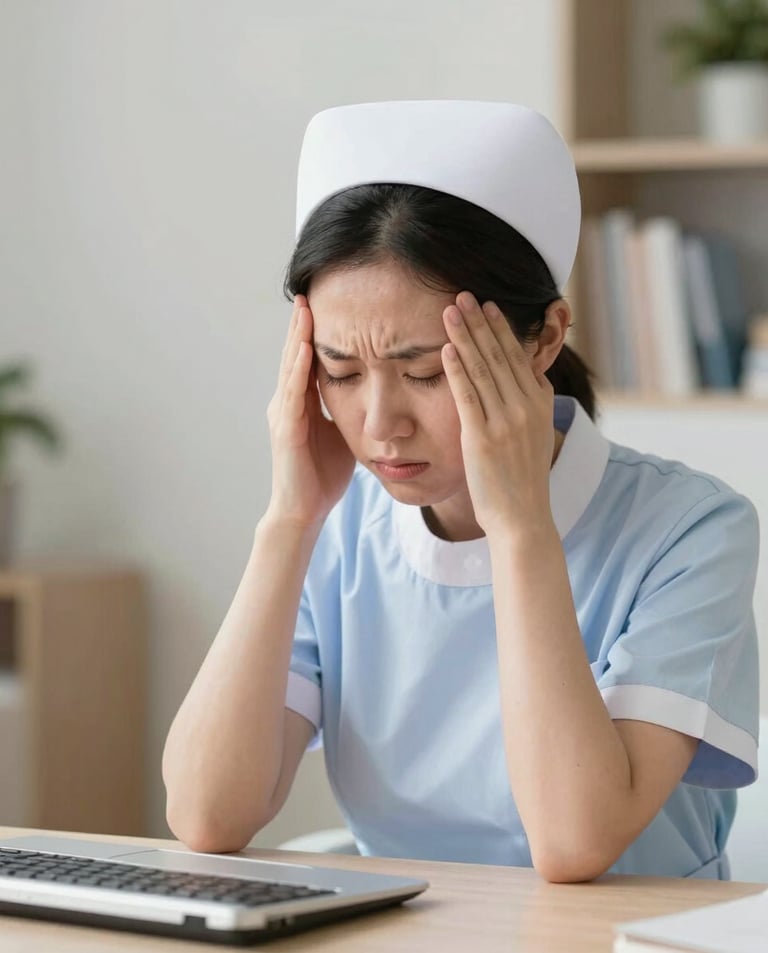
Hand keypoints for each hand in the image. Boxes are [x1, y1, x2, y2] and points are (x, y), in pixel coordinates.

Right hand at [266, 295, 355, 527]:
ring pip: (290, 367)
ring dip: (297, 337)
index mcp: (301, 404)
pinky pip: (293, 393)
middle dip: (301, 324)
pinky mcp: (286, 430)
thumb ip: (350, 411)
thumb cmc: (323, 476)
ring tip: (304, 308)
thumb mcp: (342, 434)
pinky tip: (305, 347)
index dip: (313, 332)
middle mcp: (287, 403)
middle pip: (294, 355)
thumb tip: (374, 393)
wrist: (304, 511)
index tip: (323, 303)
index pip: (308, 359)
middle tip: (308, 291)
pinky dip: (298, 368)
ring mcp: (283, 415)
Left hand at [441, 292, 554, 535]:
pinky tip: (446, 348)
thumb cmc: (522, 480)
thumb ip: (532, 405)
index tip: (488, 305)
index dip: (501, 329)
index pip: (518, 357)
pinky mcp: (482, 438)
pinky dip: (457, 370)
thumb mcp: (536, 436)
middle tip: (464, 294)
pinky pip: (467, 396)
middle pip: (500, 355)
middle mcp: (526, 408)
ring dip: (465, 336)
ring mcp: (505, 422)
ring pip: (483, 369)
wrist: (522, 518)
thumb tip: (529, 377)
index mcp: (540, 404)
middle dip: (480, 322)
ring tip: (450, 310)